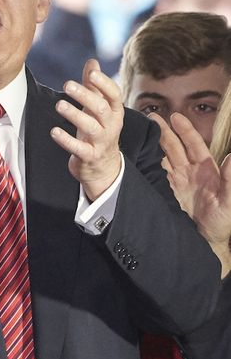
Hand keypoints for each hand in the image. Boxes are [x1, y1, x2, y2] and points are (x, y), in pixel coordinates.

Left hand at [51, 59, 123, 200]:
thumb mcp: (99, 108)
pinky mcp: (89, 156)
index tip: (91, 73)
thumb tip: (92, 61)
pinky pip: (78, 148)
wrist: (104, 167)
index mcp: (114, 111)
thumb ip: (94, 86)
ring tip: (59, 105)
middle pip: (101, 108)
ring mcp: (101, 142)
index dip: (103, 84)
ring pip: (90, 127)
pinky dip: (66, 140)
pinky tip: (54, 131)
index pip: (113, 95)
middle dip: (85, 96)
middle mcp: (111, 126)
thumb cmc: (99, 130)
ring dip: (74, 115)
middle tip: (67, 84)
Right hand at [151, 112, 230, 277]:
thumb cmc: (223, 221)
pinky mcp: (163, 191)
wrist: (206, 241)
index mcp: (206, 169)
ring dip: (152, 144)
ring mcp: (175, 181)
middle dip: (163, 131)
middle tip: (151, 117)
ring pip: (161, 157)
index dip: (185, 130)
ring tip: (140, 132)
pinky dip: (145, 164)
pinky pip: (153, 174)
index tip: (175, 117)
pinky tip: (136, 155)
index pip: (193, 144)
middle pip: (174, 146)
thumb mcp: (229, 200)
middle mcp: (189, 172)